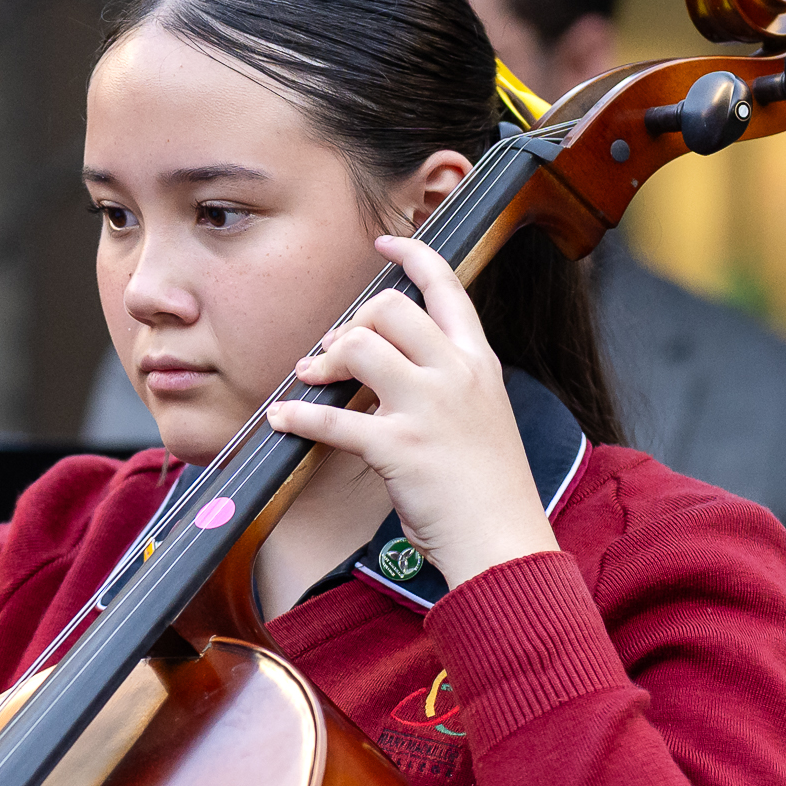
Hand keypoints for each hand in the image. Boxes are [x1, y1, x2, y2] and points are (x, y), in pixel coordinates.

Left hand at [265, 235, 559, 586]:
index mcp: (479, 364)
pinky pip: (333, 418)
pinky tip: (282, 420)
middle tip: (333, 354)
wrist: (504, 541)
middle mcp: (456, 375)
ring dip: (324, 361)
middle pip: (390, 309)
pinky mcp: (400, 448)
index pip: (447, 288)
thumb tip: (386, 367)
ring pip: (360, 347)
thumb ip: (446, 383)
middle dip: (352, 325)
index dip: (412, 257)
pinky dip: (298, 416)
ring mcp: (429, 409)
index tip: (384, 244)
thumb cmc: (488, 488)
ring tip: (308, 381)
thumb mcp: (481, 417)